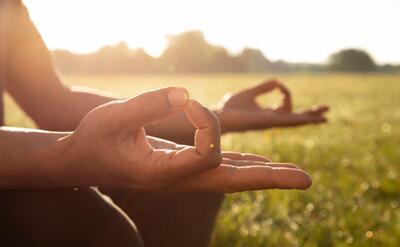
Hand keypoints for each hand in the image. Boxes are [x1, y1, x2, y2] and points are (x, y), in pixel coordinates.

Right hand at [55, 87, 310, 191]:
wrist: (82, 162)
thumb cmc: (93, 139)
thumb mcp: (113, 116)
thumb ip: (150, 104)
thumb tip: (187, 94)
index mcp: (162, 174)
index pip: (208, 151)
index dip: (205, 120)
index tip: (184, 99)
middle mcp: (178, 180)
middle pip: (233, 181)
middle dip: (270, 178)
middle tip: (307, 181)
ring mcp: (182, 177)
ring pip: (230, 177)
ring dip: (264, 174)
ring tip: (295, 175)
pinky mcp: (181, 168)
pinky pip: (219, 169)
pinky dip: (244, 166)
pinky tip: (260, 164)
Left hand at [217, 79, 328, 132]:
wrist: (220, 115)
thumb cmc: (230, 107)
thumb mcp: (250, 93)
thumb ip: (263, 87)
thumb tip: (277, 82)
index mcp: (268, 114)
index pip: (285, 105)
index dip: (285, 91)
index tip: (278, 85)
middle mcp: (272, 120)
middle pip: (295, 117)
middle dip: (310, 114)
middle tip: (326, 111)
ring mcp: (272, 122)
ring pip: (296, 121)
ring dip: (311, 117)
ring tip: (326, 116)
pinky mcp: (270, 122)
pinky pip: (290, 121)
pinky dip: (302, 119)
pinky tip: (314, 119)